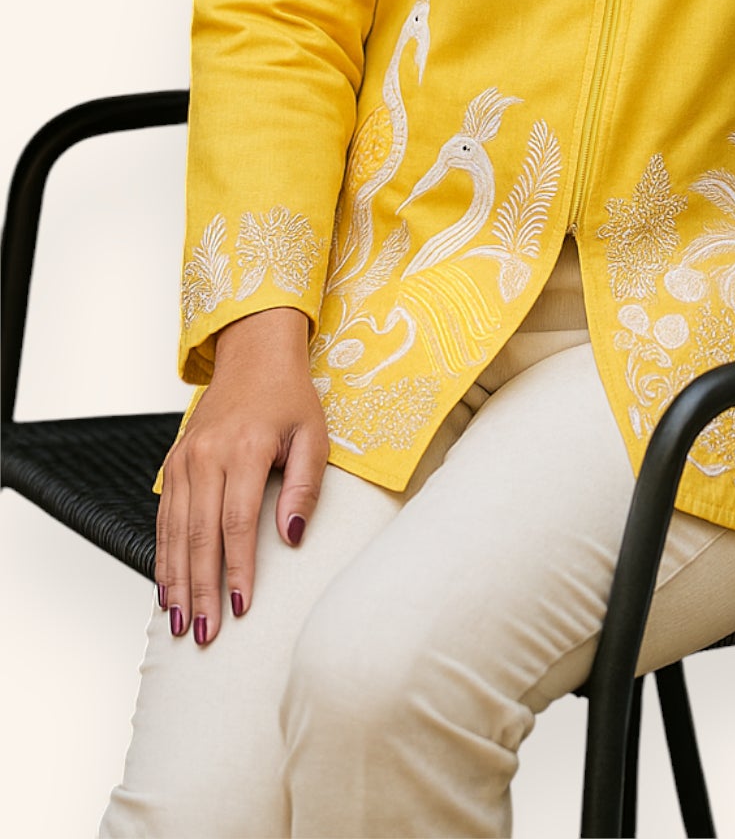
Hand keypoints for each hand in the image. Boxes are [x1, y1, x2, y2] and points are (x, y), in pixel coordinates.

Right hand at [155, 306, 326, 647]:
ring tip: (181, 623)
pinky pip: (165, 518)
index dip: (238, 569)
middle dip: (202, 590)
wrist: (254, 356)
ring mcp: (184, 460)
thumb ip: (305, 487)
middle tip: (206, 634)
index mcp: (244, 450)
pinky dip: (164, 556)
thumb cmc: (290, 398)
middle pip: (200, 536)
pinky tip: (167, 588)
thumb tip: (291, 538)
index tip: (242, 607)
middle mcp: (207, 457)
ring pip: (175, 533)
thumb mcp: (314, 435)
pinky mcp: (173, 463)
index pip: (238, 523)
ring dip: (177, 582)